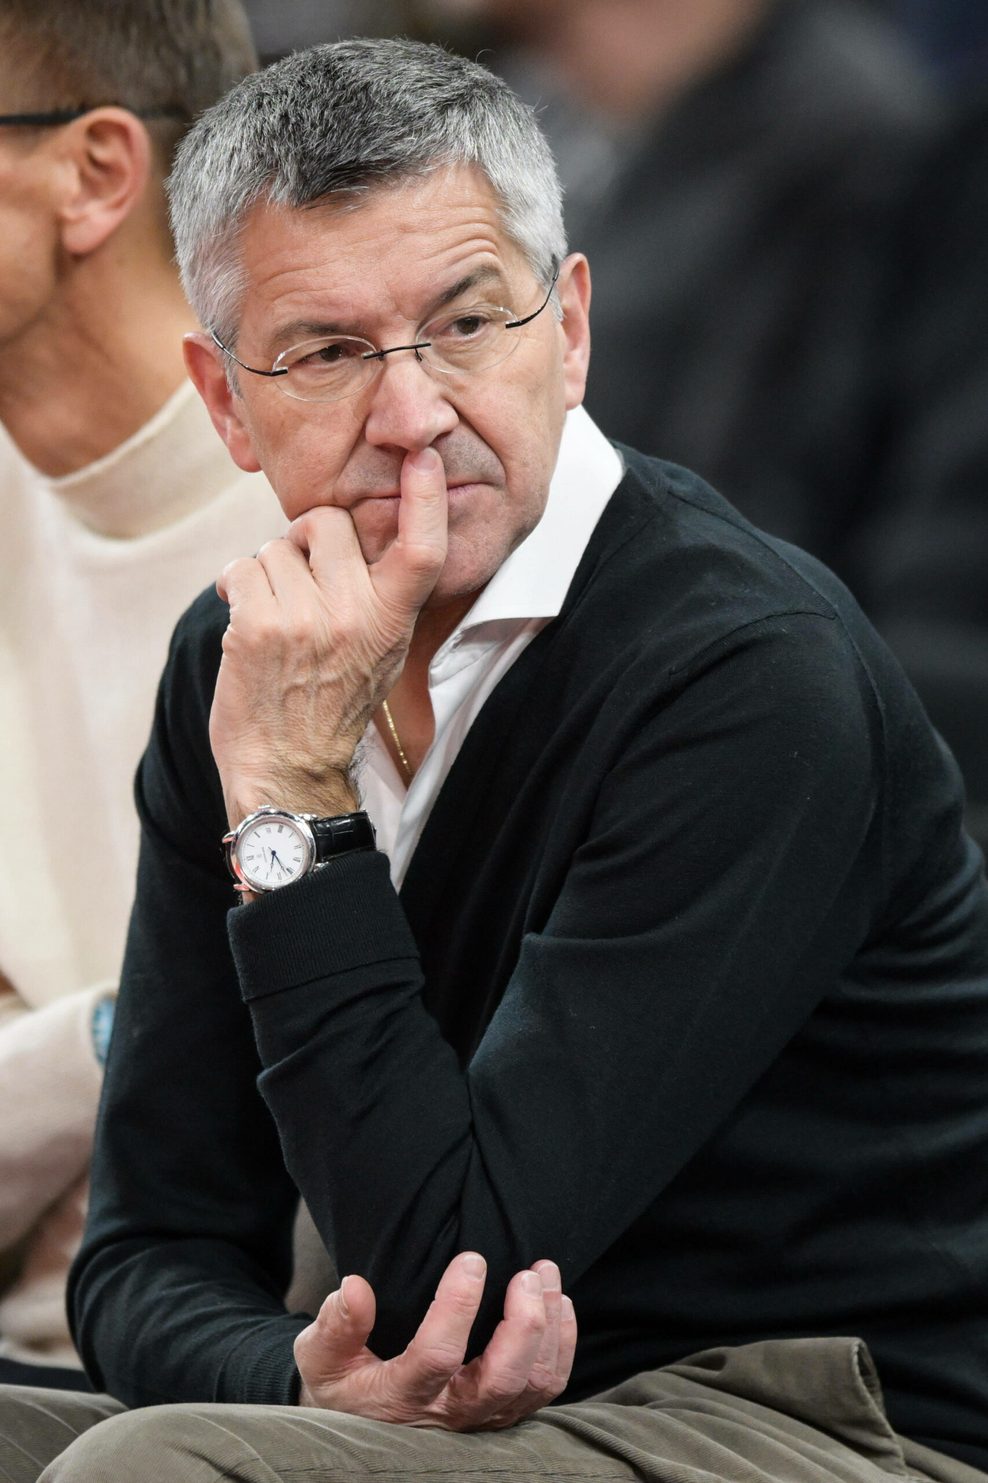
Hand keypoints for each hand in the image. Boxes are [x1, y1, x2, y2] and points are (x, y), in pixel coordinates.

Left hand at [210, 447, 447, 824]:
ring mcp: (307, 620)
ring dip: (266, 574)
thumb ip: (377, 596)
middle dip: (305, 540)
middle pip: (328, 523)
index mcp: (393, 620)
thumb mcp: (381, 653)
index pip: (422, 548)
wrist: (288, 768)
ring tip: (274, 618)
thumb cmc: (331, 706)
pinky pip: (241, 569)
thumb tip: (353, 533)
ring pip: (276, 547)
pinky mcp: (259, 627)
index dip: (427, 498)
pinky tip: (245, 621)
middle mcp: (356, 615)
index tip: (423, 458)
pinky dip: (236, 588)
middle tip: (300, 581)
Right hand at [294, 1251, 576, 1429]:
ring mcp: (480, 1418)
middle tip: (528, 1272)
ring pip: (533, 1385)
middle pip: (503, 1380)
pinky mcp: (502, 1413)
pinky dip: (562, 1347)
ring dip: (549, 1329)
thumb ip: (334, 1327)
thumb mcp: (320, 1357)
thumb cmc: (342, 1379)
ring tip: (545, 1274)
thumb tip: (355, 1288)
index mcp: (400, 1398)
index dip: (459, 1307)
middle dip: (524, 1323)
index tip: (472, 1259)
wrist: (362, 1418)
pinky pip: (547, 1389)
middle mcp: (447, 1414)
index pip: (437, 1356)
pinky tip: (560, 1306)